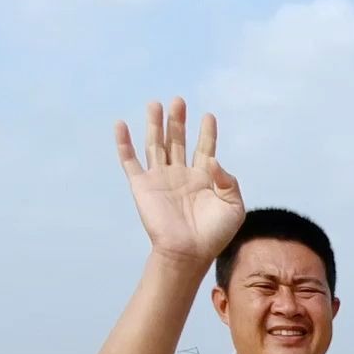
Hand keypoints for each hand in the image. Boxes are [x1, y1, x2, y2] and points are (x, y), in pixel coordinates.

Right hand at [115, 98, 244, 263]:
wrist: (188, 252)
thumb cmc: (214, 234)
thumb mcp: (233, 207)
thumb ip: (228, 181)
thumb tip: (212, 159)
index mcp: (203, 179)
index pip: (205, 149)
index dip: (207, 133)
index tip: (208, 116)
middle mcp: (180, 175)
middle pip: (178, 141)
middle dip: (178, 121)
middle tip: (179, 101)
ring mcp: (160, 179)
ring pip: (156, 145)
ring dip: (155, 124)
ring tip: (156, 104)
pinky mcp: (142, 186)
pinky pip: (130, 161)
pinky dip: (123, 143)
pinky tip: (120, 124)